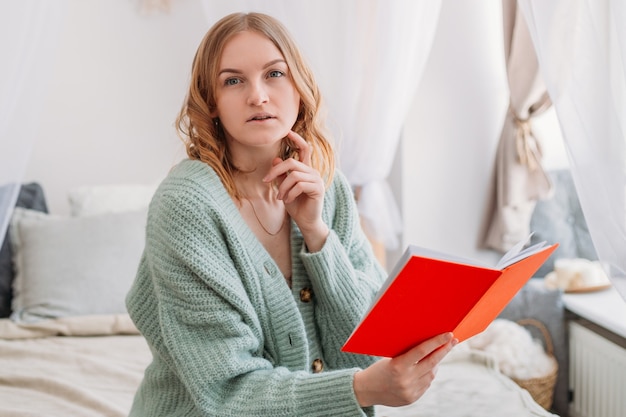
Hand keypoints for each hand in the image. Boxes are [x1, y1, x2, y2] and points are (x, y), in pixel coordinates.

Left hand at [263, 130, 328, 250]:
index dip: (297, 139)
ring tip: (279, 197)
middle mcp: (313, 172)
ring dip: (282, 187)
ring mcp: (317, 180)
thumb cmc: (295, 204)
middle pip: (292, 162)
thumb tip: (276, 159)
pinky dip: (289, 193)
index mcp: (305, 170)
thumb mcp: (284, 188)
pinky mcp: (318, 189)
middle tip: (265, 181)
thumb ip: (281, 175)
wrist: (306, 221)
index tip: (287, 131)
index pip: (304, 149)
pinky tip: (287, 200)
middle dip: (275, 171)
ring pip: (294, 175)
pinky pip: (299, 185)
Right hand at [353, 332, 457, 407]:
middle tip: (453, 341)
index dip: (437, 342)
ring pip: (432, 374)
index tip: (448, 334)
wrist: (366, 390)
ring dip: (436, 363)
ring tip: (439, 353)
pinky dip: (429, 374)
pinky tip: (428, 368)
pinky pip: (426, 384)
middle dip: (444, 350)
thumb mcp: (390, 358)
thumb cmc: (377, 369)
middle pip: (432, 363)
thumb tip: (429, 347)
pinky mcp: (412, 398)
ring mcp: (410, 391)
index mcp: (398, 366)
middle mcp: (406, 379)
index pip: (422, 351)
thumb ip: (408, 355)